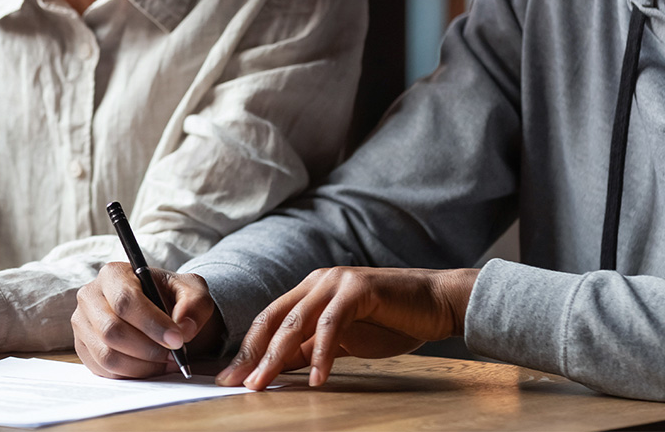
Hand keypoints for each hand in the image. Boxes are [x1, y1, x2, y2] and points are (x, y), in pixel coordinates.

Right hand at [72, 262, 221, 378]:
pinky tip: (151, 367)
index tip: (177, 340)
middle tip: (174, 355)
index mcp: (114, 273)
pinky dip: (131, 374)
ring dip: (141, 366)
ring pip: (107, 355)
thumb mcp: (192, 291)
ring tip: (166, 362)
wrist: (160, 309)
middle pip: (112, 331)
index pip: (126, 301)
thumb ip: (195, 304)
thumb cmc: (172, 296)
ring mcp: (82, 324)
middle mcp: (90, 296)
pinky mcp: (83, 348)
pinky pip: (104, 370)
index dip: (152, 324)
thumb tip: (183, 329)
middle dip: (147, 349)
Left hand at [216, 266, 479, 389]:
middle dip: (251, 354)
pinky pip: (331, 325)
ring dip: (275, 356)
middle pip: (274, 320)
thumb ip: (310, 349)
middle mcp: (318, 281)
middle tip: (235, 384)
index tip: (229, 379)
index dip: (247, 349)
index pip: (269, 320)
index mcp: (310, 290)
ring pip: (296, 322)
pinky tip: (316, 379)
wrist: (435, 302)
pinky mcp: (358, 289)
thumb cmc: (390, 322)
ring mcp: (337, 282)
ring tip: (262, 384)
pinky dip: (321, 354)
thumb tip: (277, 370)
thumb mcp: (343, 340)